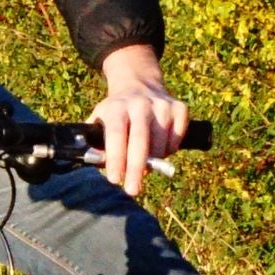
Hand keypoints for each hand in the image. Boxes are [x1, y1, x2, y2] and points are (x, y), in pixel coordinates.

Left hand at [90, 45, 188, 200]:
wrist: (139, 84)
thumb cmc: (116, 113)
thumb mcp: (100, 120)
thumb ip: (95, 142)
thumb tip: (96, 164)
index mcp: (117, 107)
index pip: (116, 135)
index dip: (116, 158)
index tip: (115, 179)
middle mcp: (140, 104)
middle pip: (140, 140)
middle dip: (136, 169)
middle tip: (132, 189)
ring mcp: (162, 105)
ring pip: (160, 145)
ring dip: (153, 162)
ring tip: (144, 163)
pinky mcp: (180, 109)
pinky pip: (176, 141)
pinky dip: (168, 151)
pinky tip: (159, 147)